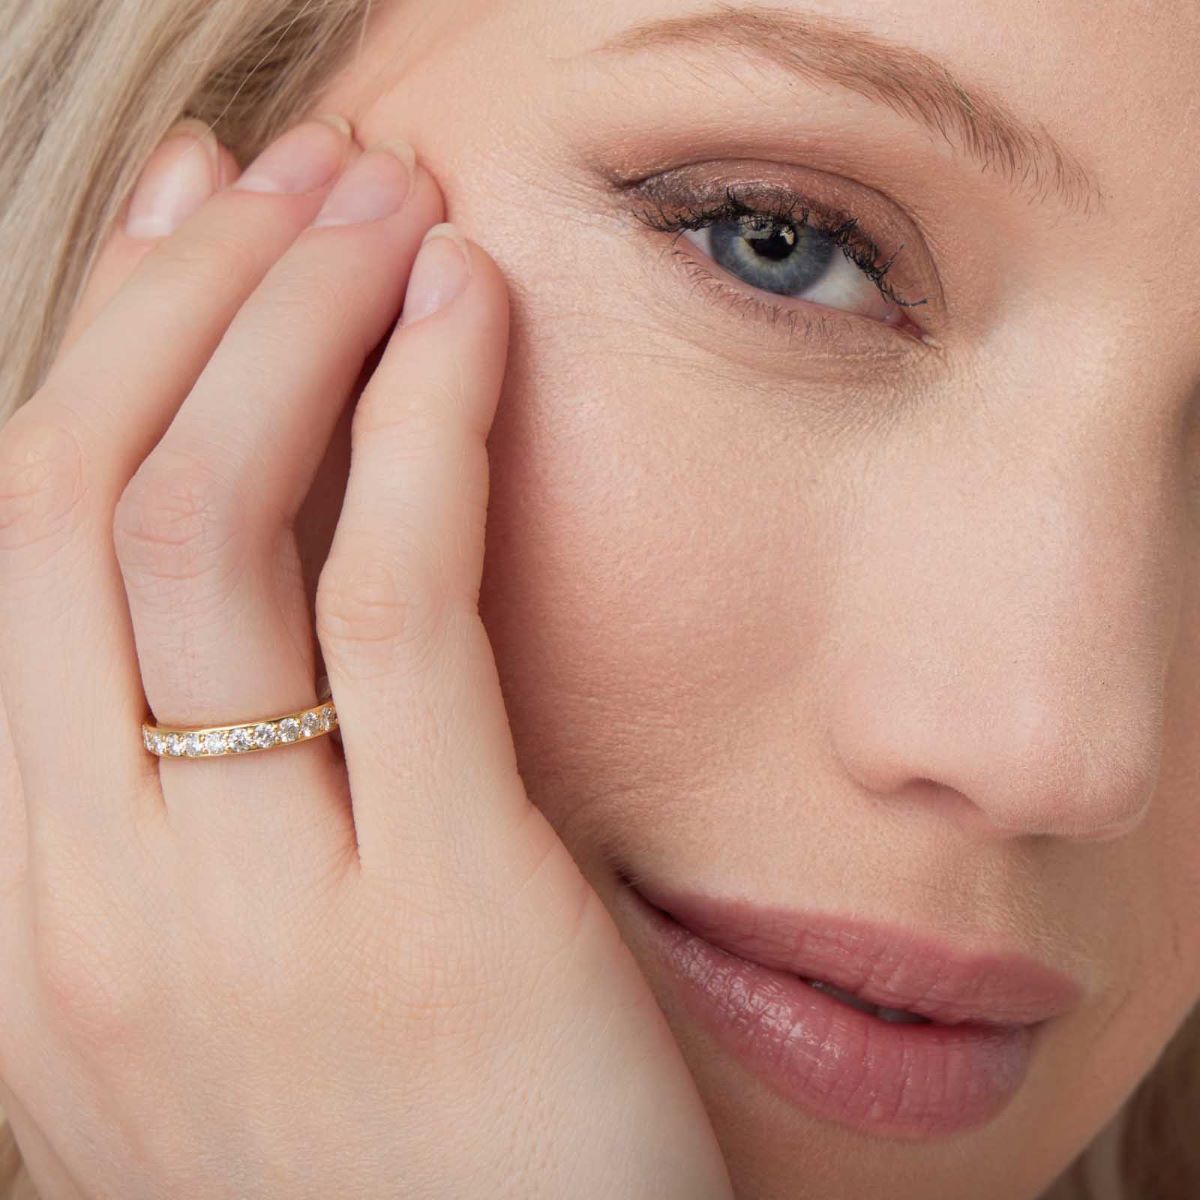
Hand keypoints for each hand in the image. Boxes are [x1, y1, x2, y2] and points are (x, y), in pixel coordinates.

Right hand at [0, 115, 732, 1199]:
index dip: (95, 347)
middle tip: (304, 171)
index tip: (189, 216)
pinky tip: (473, 310)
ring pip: (209, 524)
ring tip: (387, 200)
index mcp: (31, 912)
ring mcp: (247, 922)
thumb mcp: (246, 967)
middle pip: (81, 501)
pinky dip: (426, 422)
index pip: (15, 554)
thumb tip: (223, 570)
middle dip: (189, 296)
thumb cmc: (409, 1143)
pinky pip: (397, 604)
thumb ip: (202, 791)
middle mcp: (89, 912)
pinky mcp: (437, 916)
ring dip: (296, 318)